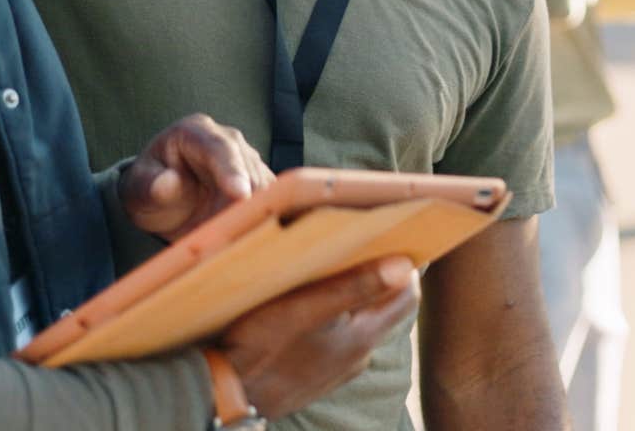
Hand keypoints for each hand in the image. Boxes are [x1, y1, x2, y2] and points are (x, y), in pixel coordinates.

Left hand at [120, 115, 273, 242]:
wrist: (163, 199)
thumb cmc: (149, 188)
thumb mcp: (138, 189)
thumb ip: (151, 186)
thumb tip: (167, 184)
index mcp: (195, 132)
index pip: (220, 148)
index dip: (232, 171)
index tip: (241, 196)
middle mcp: (227, 139)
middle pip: (250, 169)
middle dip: (247, 201)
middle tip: (235, 233)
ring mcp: (246, 160)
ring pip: (265, 187)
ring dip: (254, 214)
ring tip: (233, 239)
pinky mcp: (258, 181)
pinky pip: (271, 201)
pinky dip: (261, 219)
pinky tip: (246, 236)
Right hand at [219, 256, 419, 419]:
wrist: (226, 397)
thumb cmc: (261, 346)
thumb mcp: (305, 307)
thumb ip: (356, 286)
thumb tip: (404, 265)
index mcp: (363, 337)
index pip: (407, 295)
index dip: (405, 265)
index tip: (391, 239)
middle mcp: (359, 356)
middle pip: (385, 307)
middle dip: (376, 276)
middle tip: (357, 247)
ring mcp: (339, 370)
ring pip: (359, 323)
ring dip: (351, 298)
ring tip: (327, 273)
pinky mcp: (318, 376)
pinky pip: (338, 340)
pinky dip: (333, 320)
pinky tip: (307, 310)